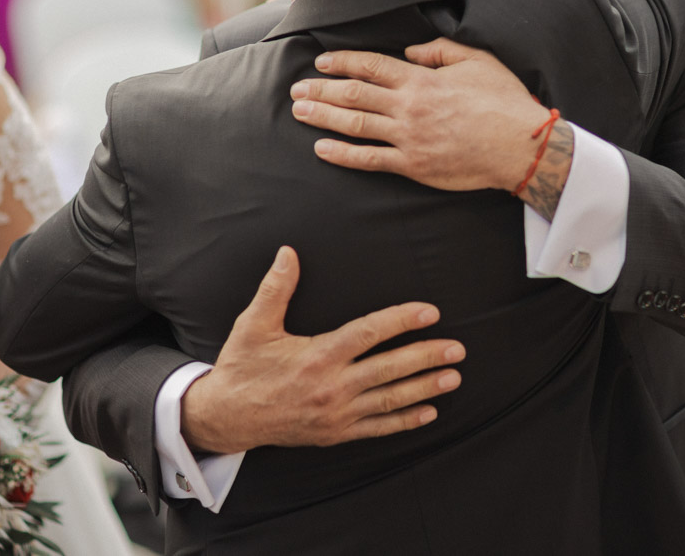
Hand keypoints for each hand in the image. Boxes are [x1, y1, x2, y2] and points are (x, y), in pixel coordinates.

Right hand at [181, 246, 465, 453]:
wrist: (227, 418)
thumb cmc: (242, 367)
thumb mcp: (253, 324)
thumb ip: (275, 288)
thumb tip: (288, 252)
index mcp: (317, 356)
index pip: (368, 334)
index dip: (401, 321)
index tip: (429, 312)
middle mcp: (332, 386)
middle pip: (389, 369)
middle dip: (426, 357)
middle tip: (457, 349)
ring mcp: (336, 413)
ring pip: (390, 400)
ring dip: (424, 388)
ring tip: (453, 378)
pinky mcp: (335, 432)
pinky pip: (377, 427)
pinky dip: (405, 421)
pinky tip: (429, 412)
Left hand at [290, 37, 549, 191]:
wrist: (519, 145)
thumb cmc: (503, 101)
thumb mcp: (477, 60)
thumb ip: (441, 50)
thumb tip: (412, 51)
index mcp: (421, 79)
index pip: (371, 66)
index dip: (342, 62)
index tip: (322, 62)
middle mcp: (408, 106)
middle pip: (354, 94)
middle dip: (321, 90)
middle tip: (297, 89)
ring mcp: (408, 137)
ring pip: (355, 124)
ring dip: (323, 117)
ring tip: (299, 112)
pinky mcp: (413, 165)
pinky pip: (369, 160)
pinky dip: (343, 154)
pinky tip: (322, 149)